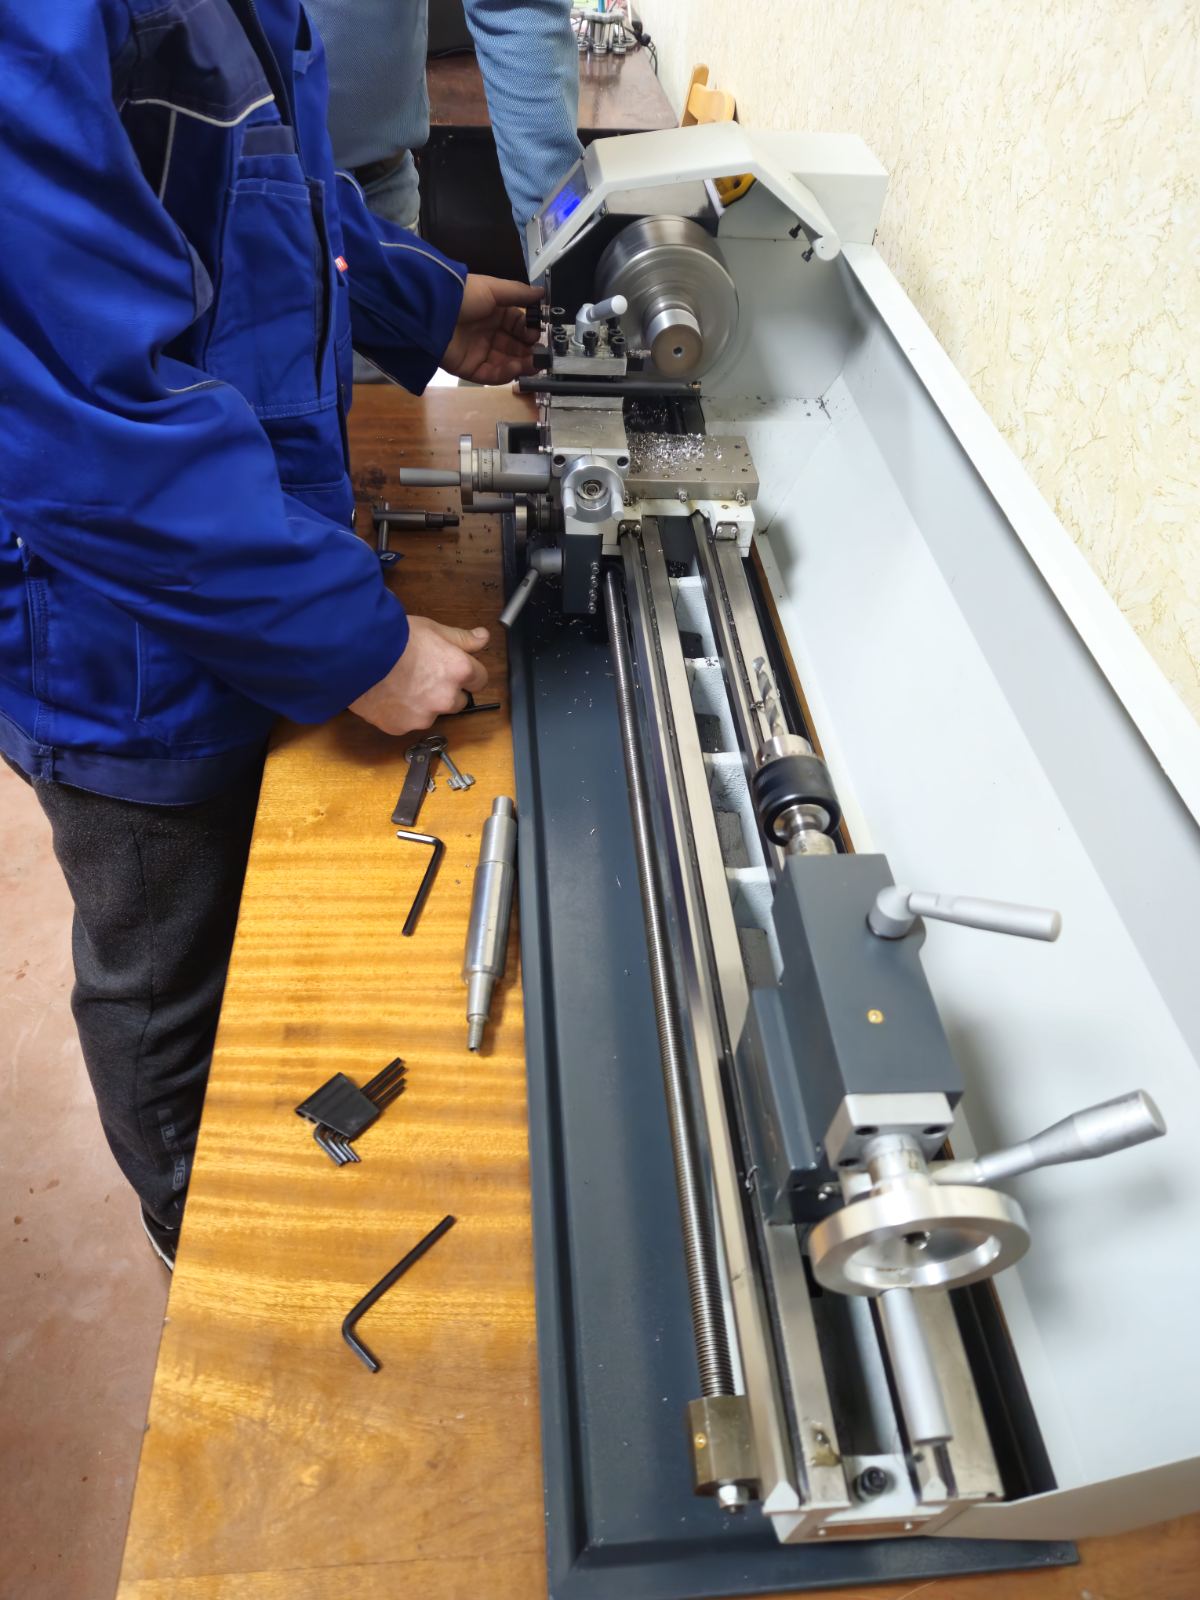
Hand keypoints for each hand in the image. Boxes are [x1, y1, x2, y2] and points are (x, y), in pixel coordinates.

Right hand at [349, 616, 489, 734]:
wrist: (354, 654)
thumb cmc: (393, 637)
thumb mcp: (431, 628)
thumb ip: (461, 638)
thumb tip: (483, 638)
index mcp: (459, 670)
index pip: (480, 679)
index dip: (467, 672)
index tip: (453, 667)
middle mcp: (446, 698)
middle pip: (458, 700)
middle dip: (446, 690)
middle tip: (424, 674)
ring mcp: (424, 716)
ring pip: (432, 713)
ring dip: (424, 703)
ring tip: (401, 684)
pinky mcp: (402, 727)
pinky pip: (407, 721)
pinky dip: (401, 712)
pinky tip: (388, 694)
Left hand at [441, 274, 542, 384]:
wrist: (432, 312)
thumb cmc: (464, 295)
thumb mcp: (493, 289)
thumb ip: (519, 293)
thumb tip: (542, 292)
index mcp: (494, 313)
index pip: (518, 326)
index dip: (529, 331)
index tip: (538, 334)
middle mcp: (487, 333)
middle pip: (514, 347)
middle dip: (529, 351)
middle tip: (541, 355)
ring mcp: (478, 352)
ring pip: (506, 363)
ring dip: (522, 364)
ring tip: (534, 364)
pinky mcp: (469, 368)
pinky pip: (491, 375)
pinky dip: (505, 374)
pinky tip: (515, 368)